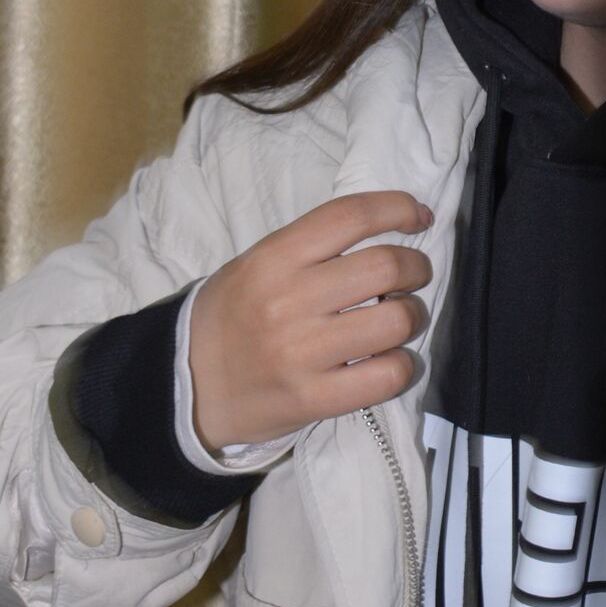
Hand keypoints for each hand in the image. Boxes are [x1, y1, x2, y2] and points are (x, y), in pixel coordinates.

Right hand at [187, 189, 433, 453]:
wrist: (188, 386)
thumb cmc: (234, 316)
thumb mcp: (257, 264)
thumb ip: (314, 247)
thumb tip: (389, 228)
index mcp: (273, 258)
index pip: (350, 216)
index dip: (397, 208)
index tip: (418, 216)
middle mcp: (288, 300)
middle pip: (386, 266)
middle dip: (416, 267)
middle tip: (413, 276)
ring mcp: (301, 353)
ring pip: (397, 320)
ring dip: (413, 316)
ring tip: (400, 319)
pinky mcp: (313, 399)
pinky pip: (388, 375)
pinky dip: (402, 364)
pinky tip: (390, 360)